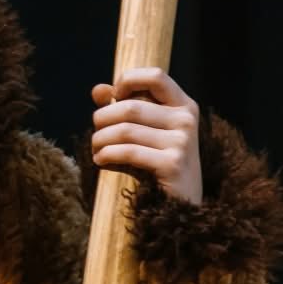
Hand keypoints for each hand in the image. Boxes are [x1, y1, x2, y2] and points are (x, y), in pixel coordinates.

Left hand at [91, 68, 202, 205]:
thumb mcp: (144, 130)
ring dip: (100, 139)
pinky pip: (128, 151)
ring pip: (125, 130)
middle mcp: (187, 120)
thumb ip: (122, 107)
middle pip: (130, 107)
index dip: (128, 81)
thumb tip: (97, 90)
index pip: (156, 75)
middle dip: (102, 120)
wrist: (181, 207)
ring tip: (96, 148)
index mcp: (184, 106)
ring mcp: (183, 142)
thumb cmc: (157, 162)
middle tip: (96, 134)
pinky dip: (106, 155)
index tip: (114, 98)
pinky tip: (100, 160)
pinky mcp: (173, 164)